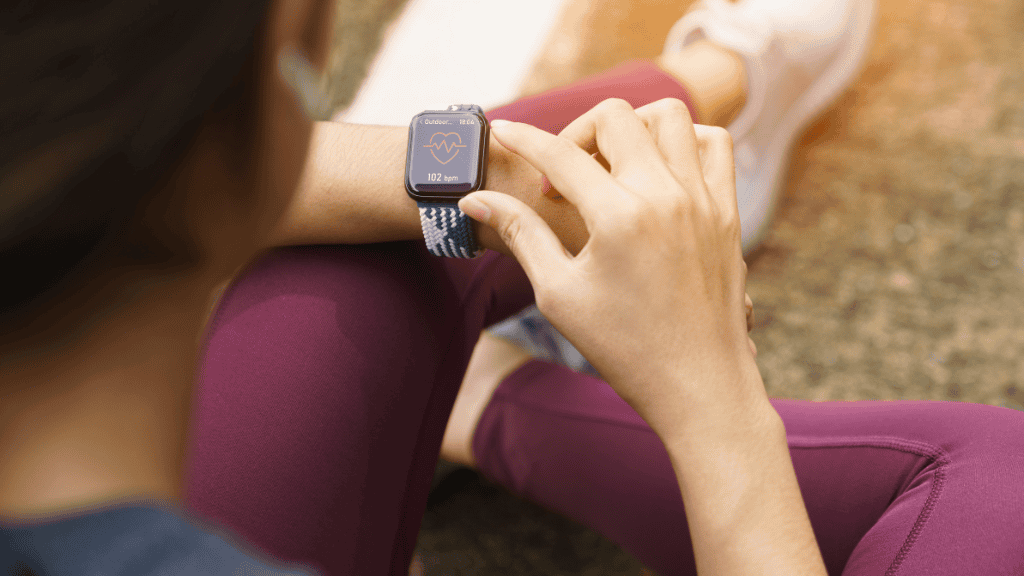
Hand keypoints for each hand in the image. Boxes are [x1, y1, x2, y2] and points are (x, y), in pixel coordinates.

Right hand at [459, 98, 765, 440]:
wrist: (699, 385)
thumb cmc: (623, 348)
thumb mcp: (559, 294)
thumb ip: (520, 234)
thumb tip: (475, 199)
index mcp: (619, 217)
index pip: (560, 154)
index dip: (522, 138)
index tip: (500, 129)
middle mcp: (666, 195)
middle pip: (614, 117)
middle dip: (574, 133)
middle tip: (561, 178)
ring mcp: (704, 199)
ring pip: (669, 116)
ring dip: (631, 127)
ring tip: (610, 166)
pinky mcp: (727, 211)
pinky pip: (715, 144)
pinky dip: (684, 140)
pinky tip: (659, 172)